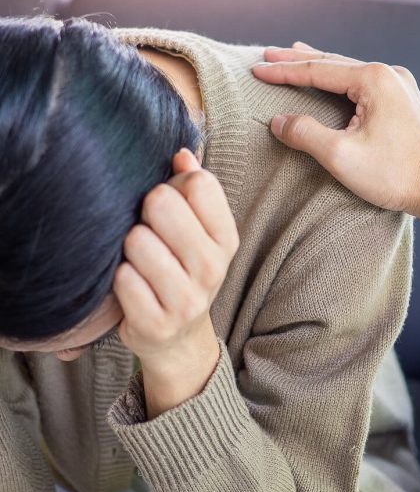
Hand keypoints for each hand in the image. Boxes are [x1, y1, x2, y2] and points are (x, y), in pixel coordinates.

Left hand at [113, 148, 238, 416]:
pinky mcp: (157, 323)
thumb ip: (192, 188)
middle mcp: (213, 267)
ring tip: (138, 259)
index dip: (173, 185)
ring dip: (130, 247)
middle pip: (162, 204)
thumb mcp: (198, 231)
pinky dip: (120, 277)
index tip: (169, 203)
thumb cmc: (183, 269)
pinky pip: (123, 278)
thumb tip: (181, 154)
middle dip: (146, 211)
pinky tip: (131, 284)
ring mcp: (187, 299)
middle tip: (148, 230)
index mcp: (226, 238)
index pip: (199, 184)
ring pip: (138, 240)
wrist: (178, 337)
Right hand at [253, 42, 419, 218]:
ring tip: (293, 55)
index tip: (256, 70)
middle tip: (268, 54)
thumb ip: (305, 133)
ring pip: (347, 71)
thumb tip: (278, 121)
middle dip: (297, 60)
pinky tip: (331, 79)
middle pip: (331, 63)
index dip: (283, 72)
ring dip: (318, 66)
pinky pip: (361, 83)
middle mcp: (388, 75)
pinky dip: (338, 80)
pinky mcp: (402, 102)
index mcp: (373, 80)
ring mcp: (399, 86)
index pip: (316, 71)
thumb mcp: (341, 156)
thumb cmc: (395, 174)